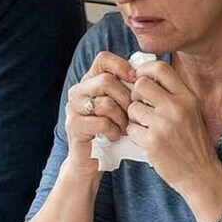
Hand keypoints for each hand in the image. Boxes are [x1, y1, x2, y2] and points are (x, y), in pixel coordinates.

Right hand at [59, 52, 136, 175]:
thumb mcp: (121, 107)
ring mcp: (74, 108)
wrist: (92, 161)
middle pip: (107, 81)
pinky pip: (101, 122)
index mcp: (90, 81)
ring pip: (105, 102)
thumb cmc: (111, 132)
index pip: (103, 59)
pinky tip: (115, 136)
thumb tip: (147, 75)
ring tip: (124, 128)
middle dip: (126, 99)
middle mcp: (78, 91)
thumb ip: (127, 89)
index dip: (122, 67)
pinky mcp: (74, 125)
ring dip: (121, 118)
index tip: (135, 81)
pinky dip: (113, 131)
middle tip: (132, 114)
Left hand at [123, 59, 221, 193]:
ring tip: (147, 128)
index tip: (140, 78)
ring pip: (132, 108)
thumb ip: (173, 96)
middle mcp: (176, 107)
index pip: (160, 68)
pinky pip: (131, 128)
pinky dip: (135, 135)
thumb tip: (146, 78)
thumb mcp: (192, 112)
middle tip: (142, 109)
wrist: (200, 174)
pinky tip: (147, 141)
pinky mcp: (152, 142)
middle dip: (137, 96)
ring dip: (135, 118)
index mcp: (187, 97)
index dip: (145, 70)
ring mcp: (163, 125)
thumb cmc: (194, 144)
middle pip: (141, 85)